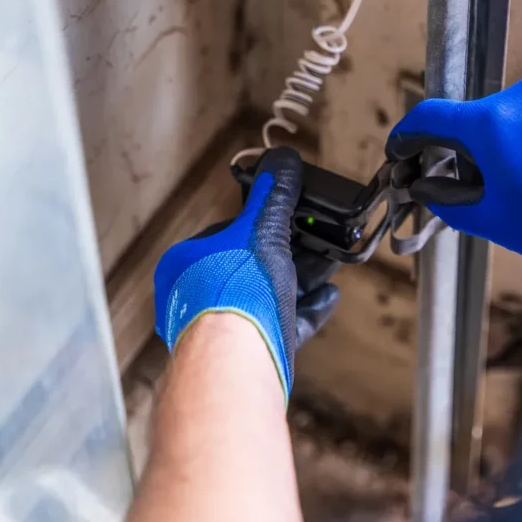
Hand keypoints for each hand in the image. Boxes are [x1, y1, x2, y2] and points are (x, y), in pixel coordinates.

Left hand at [153, 147, 339, 400]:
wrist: (237, 362)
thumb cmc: (235, 293)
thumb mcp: (262, 232)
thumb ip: (274, 196)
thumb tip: (281, 159)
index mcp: (190, 262)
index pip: (233, 231)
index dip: (268, 222)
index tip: (295, 215)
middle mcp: (201, 294)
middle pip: (256, 264)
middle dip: (293, 252)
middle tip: (322, 239)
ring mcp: (226, 325)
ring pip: (271, 294)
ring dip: (304, 278)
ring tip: (332, 266)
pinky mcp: (251, 349)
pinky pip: (283, 323)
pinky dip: (308, 309)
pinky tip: (328, 297)